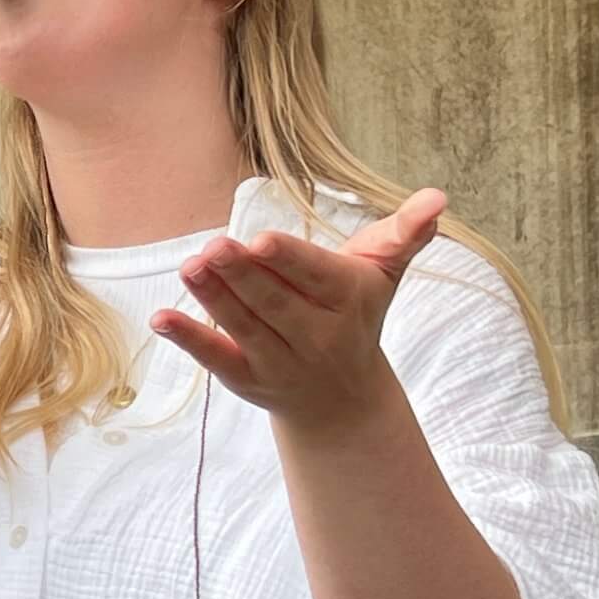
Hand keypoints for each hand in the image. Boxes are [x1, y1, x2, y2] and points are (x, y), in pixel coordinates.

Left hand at [152, 189, 446, 428]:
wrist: (345, 401)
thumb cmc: (357, 315)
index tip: (260, 239)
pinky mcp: (247, 379)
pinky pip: (216, 359)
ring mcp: (280, 361)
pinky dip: (189, 339)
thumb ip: (404, 234)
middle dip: (243, 275)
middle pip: (274, 302)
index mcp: (346, 300)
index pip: (315, 276)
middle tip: (213, 246)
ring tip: (188, 266)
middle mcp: (315, 335)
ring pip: (243, 326)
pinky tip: (160, 318)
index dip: (287, 259)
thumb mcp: (383, 274)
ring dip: (213, 298)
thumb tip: (438, 197)